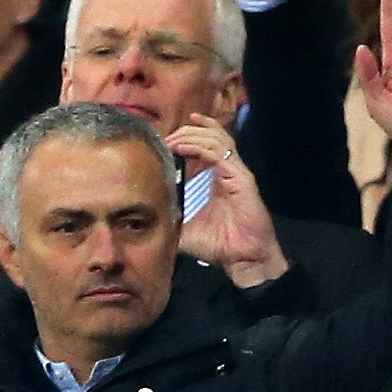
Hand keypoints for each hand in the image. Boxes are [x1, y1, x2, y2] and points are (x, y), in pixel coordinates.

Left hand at [167, 114, 287, 286]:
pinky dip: (199, 147)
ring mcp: (236, 173)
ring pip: (216, 139)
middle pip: (211, 136)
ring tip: (173, 139)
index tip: (167, 139)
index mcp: (219, 178)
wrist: (244, 259)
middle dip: (187, 132)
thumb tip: (147, 215)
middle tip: (167, 137)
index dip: (188, 137)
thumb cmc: (221, 245)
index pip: (207, 146)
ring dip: (192, 135)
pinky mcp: (241, 178)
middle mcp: (230, 171)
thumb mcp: (187, 229)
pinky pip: (219, 154)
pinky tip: (182, 148)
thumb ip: (171, 217)